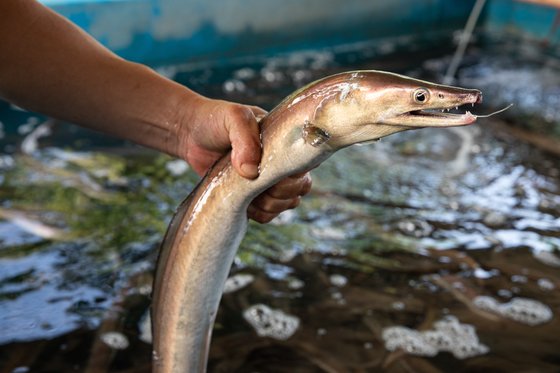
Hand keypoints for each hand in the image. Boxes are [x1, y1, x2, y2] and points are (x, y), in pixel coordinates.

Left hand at [178, 96, 311, 222]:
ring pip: (288, 203)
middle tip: (257, 180)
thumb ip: (245, 139)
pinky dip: (261, 213)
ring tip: (248, 190)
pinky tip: (245, 203)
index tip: (275, 170)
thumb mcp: (233, 118)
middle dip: (282, 190)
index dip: (296, 171)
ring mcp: (268, 182)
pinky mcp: (253, 197)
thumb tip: (251, 172)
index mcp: (284, 142)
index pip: (307, 162)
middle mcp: (280, 163)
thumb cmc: (215, 119)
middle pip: (301, 187)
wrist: (190, 133)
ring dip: (272, 203)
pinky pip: (269, 215)